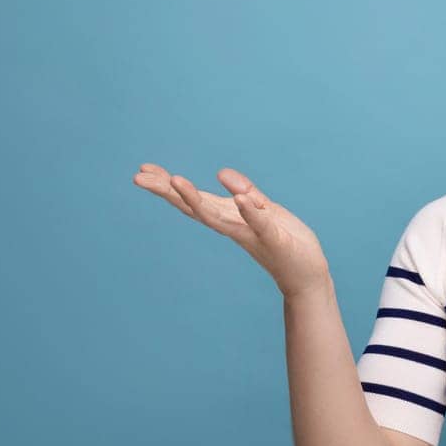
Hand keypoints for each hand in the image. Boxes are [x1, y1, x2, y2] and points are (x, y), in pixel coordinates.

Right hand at [132, 164, 330, 297]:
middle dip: (166, 192)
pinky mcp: (275, 240)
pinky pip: (260, 225)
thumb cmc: (286, 242)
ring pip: (217, 218)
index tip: (142, 170)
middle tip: (138, 177)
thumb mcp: (264, 209)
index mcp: (230, 217)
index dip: (168, 185)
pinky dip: (251, 212)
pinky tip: (240, 199)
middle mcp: (233, 227)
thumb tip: (220, 173)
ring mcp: (251, 234)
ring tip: (175, 180)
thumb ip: (245, 191)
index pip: (194, 200)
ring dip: (195, 200)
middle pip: (194, 207)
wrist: (307, 274)